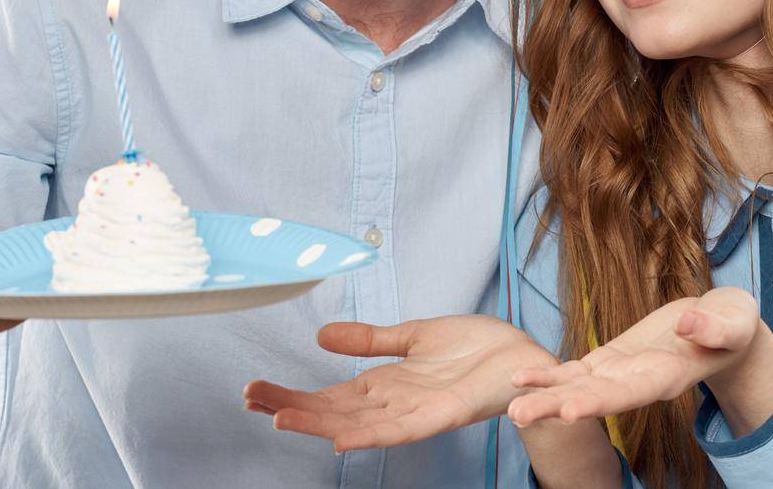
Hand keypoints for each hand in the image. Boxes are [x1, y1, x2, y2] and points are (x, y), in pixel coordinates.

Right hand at [243, 315, 556, 451]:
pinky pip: (401, 430)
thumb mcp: (412, 335)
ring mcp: (415, 412)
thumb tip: (322, 336)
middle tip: (250, 399)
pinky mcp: (442, 414)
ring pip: (357, 424)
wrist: (522, 354)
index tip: (253, 390)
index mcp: (385, 383)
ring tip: (280, 420)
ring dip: (319, 425)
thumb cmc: (475, 347)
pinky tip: (341, 438)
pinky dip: (370, 435)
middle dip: (290, 407)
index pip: (328, 394)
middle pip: (332, 410)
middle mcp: (394, 403)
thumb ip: (369, 340)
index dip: (292, 394)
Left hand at [507, 287, 772, 432]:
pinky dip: (548, 375)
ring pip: (576, 388)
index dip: (600, 402)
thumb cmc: (732, 324)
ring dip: (542, 397)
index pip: (630, 394)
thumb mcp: (733, 319)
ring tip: (509, 408)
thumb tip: (689, 324)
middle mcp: (639, 383)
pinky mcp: (610, 360)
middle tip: (517, 415)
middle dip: (555, 407)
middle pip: (593, 399)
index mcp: (668, 376)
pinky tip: (519, 378)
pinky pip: (575, 371)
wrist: (721, 328)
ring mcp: (621, 374)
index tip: (569, 411)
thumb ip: (714, 326)